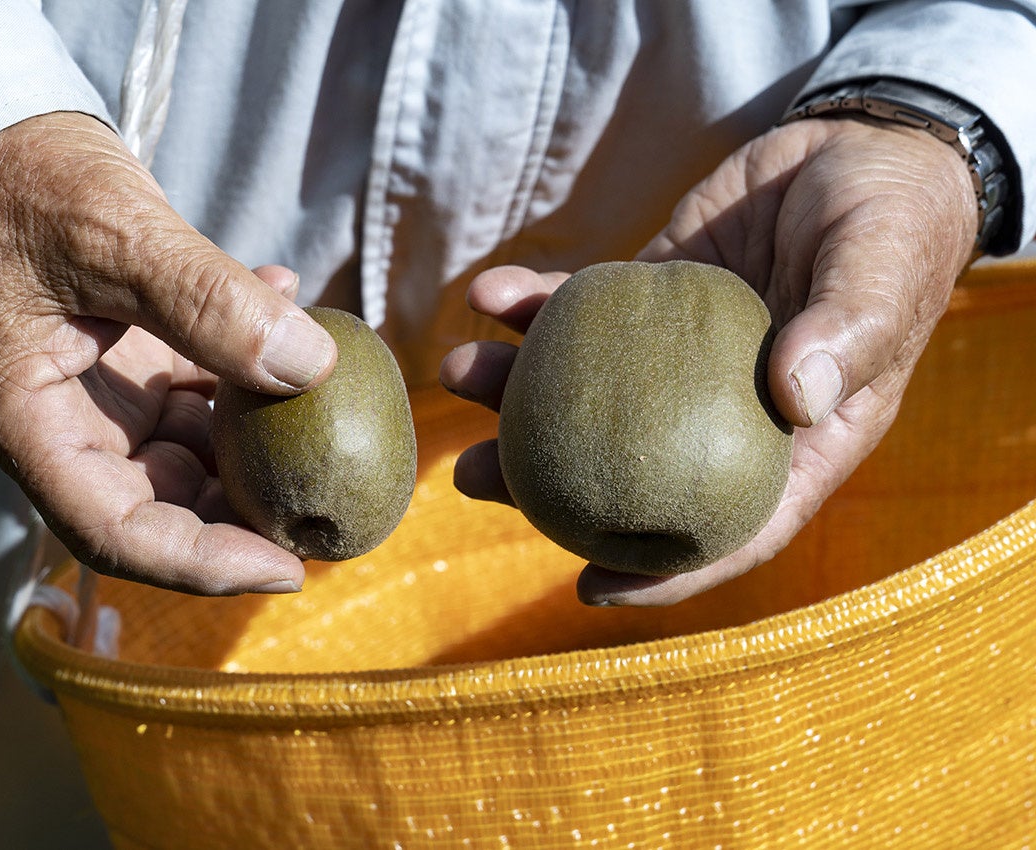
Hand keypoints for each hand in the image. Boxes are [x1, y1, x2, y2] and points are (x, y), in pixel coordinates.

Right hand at [0, 112, 337, 593]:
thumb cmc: (24, 178)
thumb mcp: (115, 233)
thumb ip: (210, 301)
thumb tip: (315, 366)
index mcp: (23, 421)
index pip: (114, 531)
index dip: (204, 564)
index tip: (289, 569)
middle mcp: (61, 423)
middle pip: (161, 503)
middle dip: (247, 513)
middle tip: (332, 508)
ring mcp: (97, 394)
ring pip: (191, 450)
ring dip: (261, 438)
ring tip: (331, 415)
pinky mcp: (128, 360)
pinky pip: (200, 387)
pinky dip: (249, 368)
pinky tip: (295, 321)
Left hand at [441, 116, 977, 605]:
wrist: (859, 146)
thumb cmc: (894, 221)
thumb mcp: (884, 272)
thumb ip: (849, 332)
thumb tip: (797, 399)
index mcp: (797, 437)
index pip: (734, 527)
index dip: (667, 570)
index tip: (589, 587)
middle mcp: (726, 411)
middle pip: (630, 471)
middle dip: (543, 482)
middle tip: (469, 476)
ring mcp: (678, 358)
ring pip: (588, 393)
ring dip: (515, 388)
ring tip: (456, 370)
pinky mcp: (650, 299)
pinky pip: (583, 312)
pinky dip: (534, 304)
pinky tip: (491, 290)